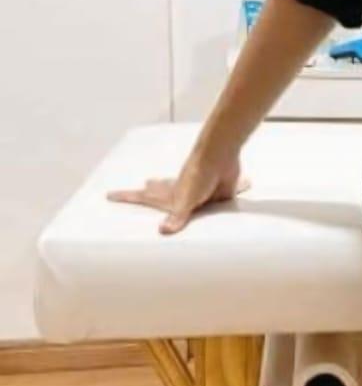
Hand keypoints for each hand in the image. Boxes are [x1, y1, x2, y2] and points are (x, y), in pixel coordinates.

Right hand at [107, 144, 249, 235]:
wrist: (223, 155)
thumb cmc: (200, 173)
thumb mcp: (186, 198)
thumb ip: (177, 216)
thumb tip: (163, 231)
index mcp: (171, 193)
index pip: (144, 197)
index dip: (127, 197)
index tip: (108, 195)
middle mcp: (184, 191)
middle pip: (165, 191)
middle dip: (155, 191)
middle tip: (145, 185)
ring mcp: (201, 191)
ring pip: (190, 196)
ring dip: (185, 198)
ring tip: (179, 199)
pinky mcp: (219, 191)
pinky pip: (220, 197)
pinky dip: (223, 196)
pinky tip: (228, 195)